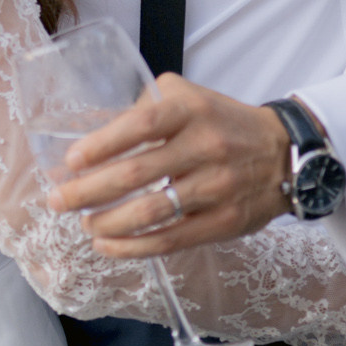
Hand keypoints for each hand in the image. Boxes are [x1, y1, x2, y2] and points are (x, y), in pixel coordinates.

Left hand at [47, 76, 292, 252]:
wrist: (286, 154)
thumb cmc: (224, 123)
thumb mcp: (190, 97)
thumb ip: (147, 109)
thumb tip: (97, 137)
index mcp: (191, 111)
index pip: (140, 126)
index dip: (101, 145)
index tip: (72, 162)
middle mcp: (205, 146)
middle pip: (135, 173)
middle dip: (87, 191)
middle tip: (58, 201)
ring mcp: (216, 187)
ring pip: (150, 212)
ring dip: (107, 223)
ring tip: (85, 225)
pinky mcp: (224, 221)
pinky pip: (170, 239)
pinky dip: (133, 247)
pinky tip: (108, 246)